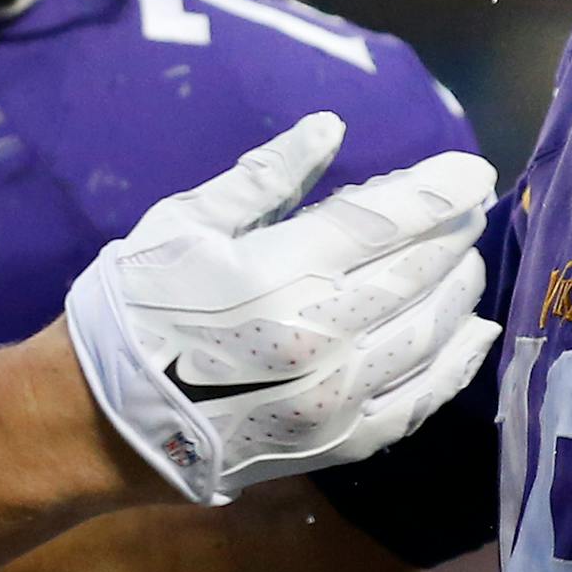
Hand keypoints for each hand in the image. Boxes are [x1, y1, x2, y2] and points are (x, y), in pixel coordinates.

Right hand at [65, 112, 498, 504]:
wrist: (95, 422)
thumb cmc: (132, 308)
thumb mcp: (181, 223)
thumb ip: (264, 177)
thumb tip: (330, 128)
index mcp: (281, 271)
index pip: (387, 218)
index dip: (439, 189)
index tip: (474, 168)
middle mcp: (322, 334)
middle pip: (418, 272)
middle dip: (455, 231)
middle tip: (474, 205)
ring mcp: (336, 396)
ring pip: (431, 333)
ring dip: (461, 290)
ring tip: (470, 260)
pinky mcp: (337, 443)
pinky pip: (418, 402)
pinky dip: (456, 365)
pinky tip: (475, 335)